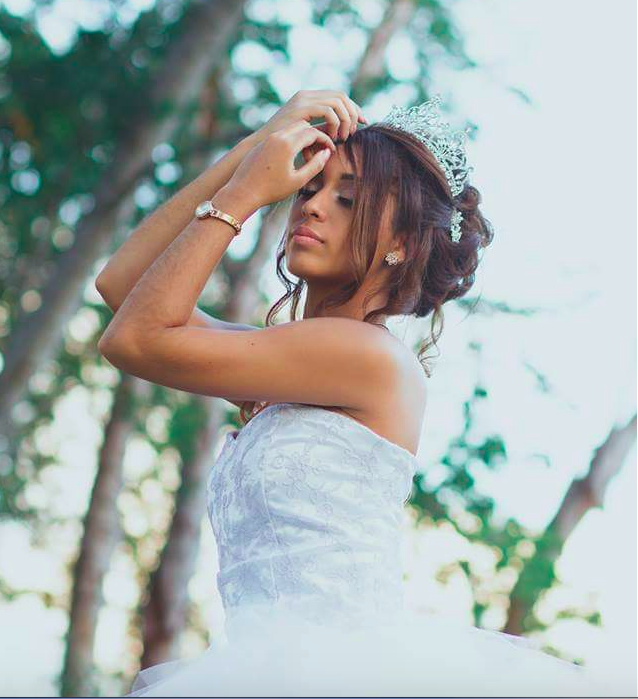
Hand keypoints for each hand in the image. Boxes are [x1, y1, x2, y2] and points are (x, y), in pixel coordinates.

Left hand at [225, 120, 337, 209]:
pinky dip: (292, 140)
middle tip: (321, 150)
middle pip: (303, 125)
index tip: (330, 151)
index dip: (325, 140)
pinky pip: (281, 135)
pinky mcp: (262, 143)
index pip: (313, 132)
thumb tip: (326, 153)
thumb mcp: (298, 181)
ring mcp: (269, 139)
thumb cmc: (271, 190)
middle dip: (315, 135)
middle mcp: (277, 136)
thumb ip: (315, 165)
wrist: (242, 192)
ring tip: (308, 156)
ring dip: (303, 137)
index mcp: (287, 144)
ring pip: (291, 128)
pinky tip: (293, 157)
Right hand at [253, 89, 367, 143]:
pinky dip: (336, 123)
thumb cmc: (281, 148)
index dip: (354, 109)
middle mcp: (306, 95)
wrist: (259, 148)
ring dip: (346, 119)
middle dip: (354, 113)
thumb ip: (320, 130)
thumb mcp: (305, 136)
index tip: (363, 124)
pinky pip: (329, 111)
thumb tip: (340, 134)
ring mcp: (303, 100)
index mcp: (307, 99)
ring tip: (344, 137)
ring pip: (338, 101)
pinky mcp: (301, 109)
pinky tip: (333, 137)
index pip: (338, 97)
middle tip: (355, 132)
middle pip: (341, 96)